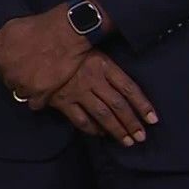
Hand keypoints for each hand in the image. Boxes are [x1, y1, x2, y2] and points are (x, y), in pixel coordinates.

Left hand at [0, 5, 89, 100]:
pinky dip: (39, 99)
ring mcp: (26, 86)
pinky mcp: (42, 93)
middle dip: (19, 78)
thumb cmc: (38, 27)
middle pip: (10, 84)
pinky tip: (45, 90)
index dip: (11, 66)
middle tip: (32, 69)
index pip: (1, 71)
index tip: (22, 62)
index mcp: (1, 61)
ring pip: (22, 94)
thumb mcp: (10, 28)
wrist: (66, 32)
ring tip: (40, 79)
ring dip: (28, 89)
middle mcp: (10, 75)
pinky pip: (35, 104)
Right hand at [44, 51, 158, 145]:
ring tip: (127, 141)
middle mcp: (93, 80)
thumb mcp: (91, 46)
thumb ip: (106, 56)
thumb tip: (123, 65)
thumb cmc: (67, 47)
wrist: (36, 50)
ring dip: (116, 130)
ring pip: (102, 115)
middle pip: (118, 105)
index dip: (143, 104)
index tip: (153, 119)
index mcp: (103, 65)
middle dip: (132, 123)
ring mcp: (77, 91)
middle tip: (141, 137)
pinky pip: (80, 119)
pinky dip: (92, 129)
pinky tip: (100, 134)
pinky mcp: (62, 101)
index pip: (129, 87)